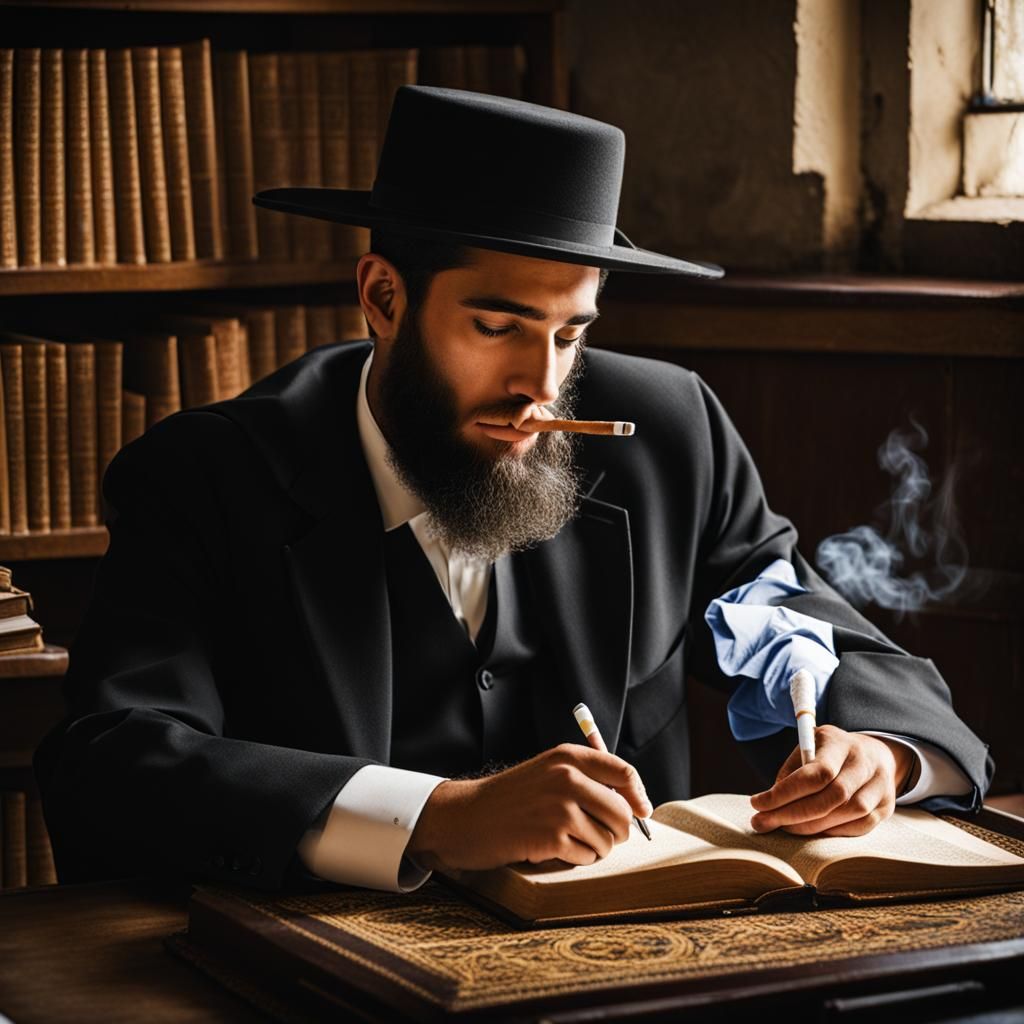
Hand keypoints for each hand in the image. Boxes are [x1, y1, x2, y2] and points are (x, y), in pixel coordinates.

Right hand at [407, 743, 652, 872]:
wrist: (468, 817)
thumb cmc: (512, 799)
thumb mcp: (547, 772)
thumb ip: (587, 779)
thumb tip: (635, 804)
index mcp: (568, 756)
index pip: (623, 771)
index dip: (638, 796)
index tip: (641, 812)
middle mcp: (567, 777)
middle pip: (622, 812)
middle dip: (618, 830)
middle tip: (598, 834)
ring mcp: (560, 807)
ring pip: (609, 838)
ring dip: (595, 846)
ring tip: (567, 839)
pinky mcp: (552, 836)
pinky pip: (588, 855)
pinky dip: (578, 858)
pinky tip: (553, 848)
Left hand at [749, 725, 916, 836]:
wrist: (874, 754)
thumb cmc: (829, 753)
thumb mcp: (808, 748)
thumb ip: (790, 772)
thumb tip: (768, 805)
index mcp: (838, 742)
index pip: (815, 772)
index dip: (785, 793)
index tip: (757, 803)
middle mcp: (864, 761)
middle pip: (833, 796)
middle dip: (793, 814)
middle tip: (763, 822)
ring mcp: (880, 785)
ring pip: (848, 813)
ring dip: (811, 826)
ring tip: (784, 827)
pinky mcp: (887, 806)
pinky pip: (859, 826)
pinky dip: (832, 832)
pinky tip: (811, 831)